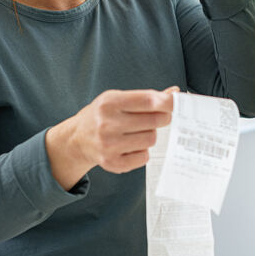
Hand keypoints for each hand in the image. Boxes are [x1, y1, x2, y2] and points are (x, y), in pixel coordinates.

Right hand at [46, 87, 177, 188]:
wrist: (77, 138)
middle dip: (162, 118)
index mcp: (109, 103)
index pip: (148, 101)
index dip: (167, 102)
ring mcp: (109, 145)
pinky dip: (142, 151)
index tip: (177, 103)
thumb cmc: (101, 116)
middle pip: (154, 121)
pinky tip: (131, 146)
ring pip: (151, 139)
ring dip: (150, 135)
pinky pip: (144, 157)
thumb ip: (145, 97)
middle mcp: (107, 124)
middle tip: (158, 117)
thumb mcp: (117, 99)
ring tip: (138, 132)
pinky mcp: (112, 163)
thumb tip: (174, 92)